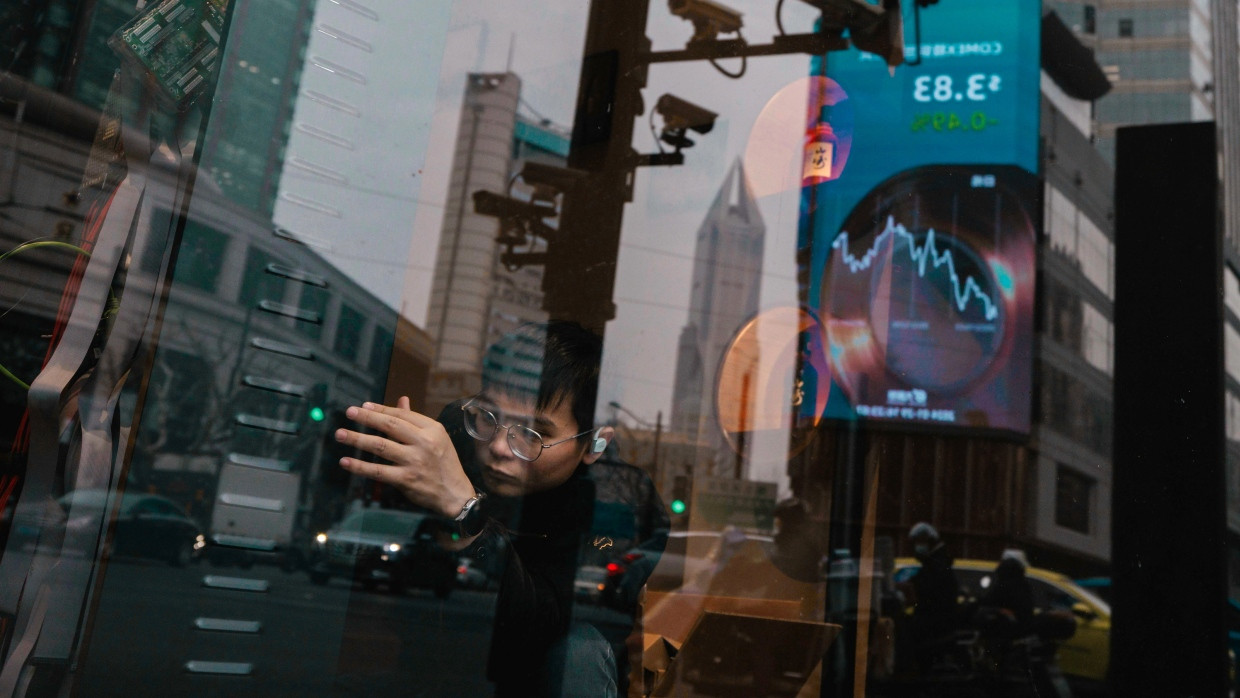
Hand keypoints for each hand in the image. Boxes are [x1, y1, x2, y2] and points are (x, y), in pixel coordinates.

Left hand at [335, 396, 476, 517]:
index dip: (381, 410)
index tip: (363, 406)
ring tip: (340, 434)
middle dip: (367, 418)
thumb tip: (402, 400)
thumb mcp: (436, 437)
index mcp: (432, 429)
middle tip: (349, 412)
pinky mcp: (406, 479)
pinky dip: (360, 466)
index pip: (402, 415)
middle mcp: (424, 442)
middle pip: (390, 425)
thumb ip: (415, 420)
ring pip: (381, 446)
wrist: (455, 493)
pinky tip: (346, 462)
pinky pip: (378, 471)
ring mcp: (414, 461)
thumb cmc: (444, 463)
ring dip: (357, 439)